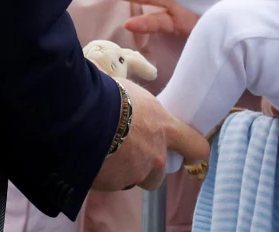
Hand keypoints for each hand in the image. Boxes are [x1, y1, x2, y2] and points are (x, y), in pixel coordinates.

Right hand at [92, 77, 208, 191]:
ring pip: (134, 180)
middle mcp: (155, 155)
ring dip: (124, 173)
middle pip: (159, 174)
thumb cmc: (109, 96)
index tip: (190, 154)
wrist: (82, 116)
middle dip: (147, 168)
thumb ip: (142, 109)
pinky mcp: (113, 184)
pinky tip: (92, 159)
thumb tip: (135, 103)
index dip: (194, 152)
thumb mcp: (134, 94)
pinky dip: (104, 175)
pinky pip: (111, 183)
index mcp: (165, 129)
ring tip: (106, 154)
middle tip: (130, 153)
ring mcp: (135, 173)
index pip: (196, 147)